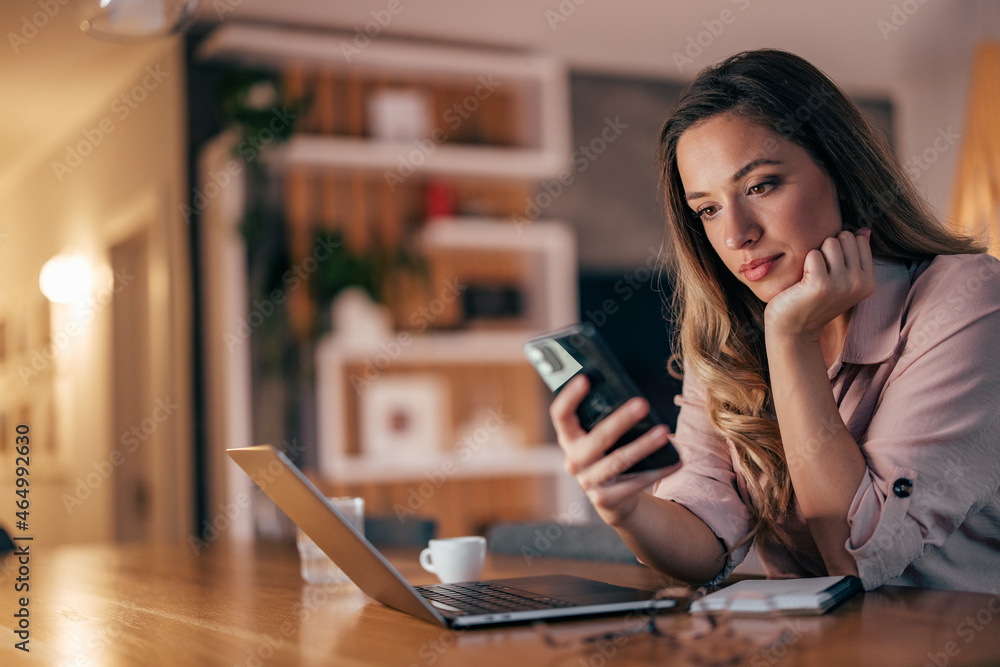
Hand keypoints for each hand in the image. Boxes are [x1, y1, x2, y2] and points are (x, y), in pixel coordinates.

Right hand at [549, 374, 679, 525]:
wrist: (612, 500)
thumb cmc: (608, 455)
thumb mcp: (600, 438)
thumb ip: (604, 419)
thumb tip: (632, 396)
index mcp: (568, 439)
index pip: (561, 415)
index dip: (569, 397)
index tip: (584, 378)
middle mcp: (574, 460)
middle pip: (598, 437)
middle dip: (621, 420)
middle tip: (642, 404)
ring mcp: (588, 482)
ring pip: (619, 460)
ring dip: (644, 445)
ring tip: (664, 432)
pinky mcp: (605, 499)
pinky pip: (636, 483)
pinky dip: (659, 471)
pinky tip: (676, 461)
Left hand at [764, 228, 874, 338]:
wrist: (794, 330)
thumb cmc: (813, 301)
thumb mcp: (841, 280)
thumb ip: (855, 255)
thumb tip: (864, 230)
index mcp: (868, 281)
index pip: (858, 240)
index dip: (839, 246)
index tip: (830, 267)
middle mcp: (859, 283)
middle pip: (845, 237)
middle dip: (828, 248)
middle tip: (819, 271)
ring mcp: (841, 284)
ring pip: (830, 242)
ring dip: (816, 254)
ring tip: (811, 275)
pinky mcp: (820, 284)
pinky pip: (813, 254)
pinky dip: (804, 263)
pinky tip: (802, 281)